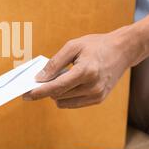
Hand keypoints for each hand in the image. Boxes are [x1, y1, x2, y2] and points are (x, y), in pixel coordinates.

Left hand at [23, 30, 137, 108]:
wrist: (123, 50)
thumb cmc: (96, 45)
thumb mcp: (73, 46)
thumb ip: (55, 63)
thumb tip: (39, 78)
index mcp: (86, 71)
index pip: (57, 87)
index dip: (39, 92)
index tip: (26, 95)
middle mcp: (92, 86)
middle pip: (58, 95)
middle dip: (46, 89)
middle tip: (41, 79)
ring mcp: (97, 95)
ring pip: (64, 102)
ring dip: (56, 93)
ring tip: (60, 78)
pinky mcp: (98, 99)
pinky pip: (73, 103)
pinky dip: (66, 96)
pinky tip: (68, 84)